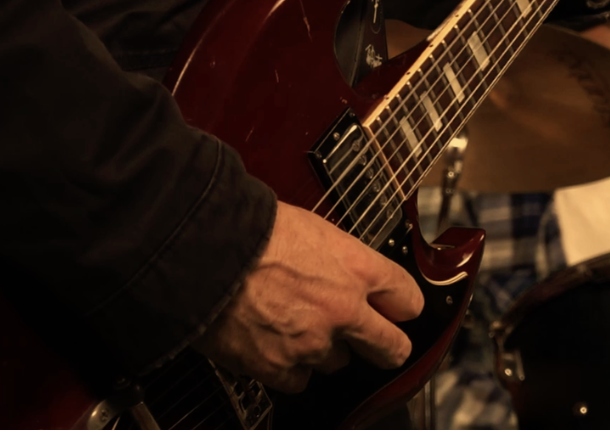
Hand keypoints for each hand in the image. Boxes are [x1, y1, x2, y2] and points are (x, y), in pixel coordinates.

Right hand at [192, 201, 424, 392]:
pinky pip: (298, 380)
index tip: (396, 310)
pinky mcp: (277, 367)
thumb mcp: (313, 229)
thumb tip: (344, 269)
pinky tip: (274, 345)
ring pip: (337, 363)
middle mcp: (343, 310)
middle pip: (391, 348)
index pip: (407, 300)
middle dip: (387, 348)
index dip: (401, 306)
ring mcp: (312, 343)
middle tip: (381, 346)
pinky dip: (288, 368)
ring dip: (323, 350)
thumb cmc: (249, 230)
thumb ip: (339, 259)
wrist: (201, 251)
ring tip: (296, 326)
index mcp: (357, 268)